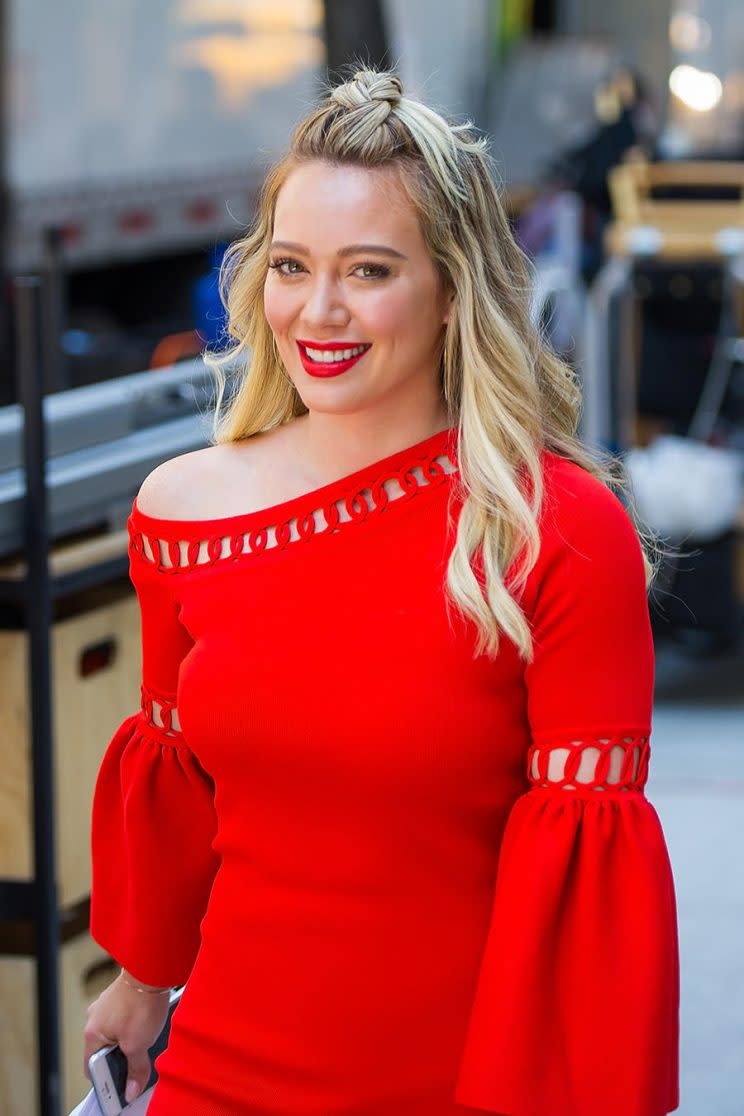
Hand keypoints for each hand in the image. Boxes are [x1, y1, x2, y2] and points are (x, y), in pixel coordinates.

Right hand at [83, 971, 171, 1102]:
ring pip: (116, 1031)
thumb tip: (131, 1090)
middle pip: (105, 1049)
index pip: (92, 1067)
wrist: (151, 969)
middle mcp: (94, 1018)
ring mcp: (106, 1004)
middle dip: (122, 1056)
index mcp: (92, 1033)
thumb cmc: (140, 1005)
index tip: (121, 1084)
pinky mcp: (119, 995)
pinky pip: (123, 1016)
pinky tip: (148, 1020)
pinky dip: (134, 1022)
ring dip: (130, 1037)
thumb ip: (135, 1069)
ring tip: (146, 1036)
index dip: (106, 1078)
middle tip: (138, 1060)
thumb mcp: (138, 1044)